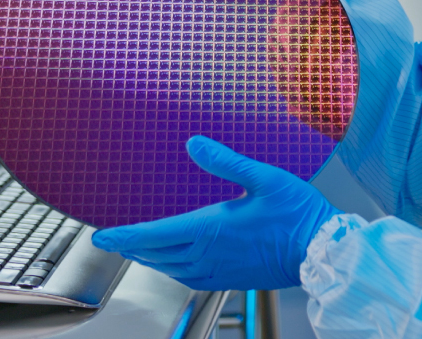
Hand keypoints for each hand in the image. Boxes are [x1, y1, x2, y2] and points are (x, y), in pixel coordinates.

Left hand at [92, 136, 340, 289]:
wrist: (321, 250)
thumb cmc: (296, 214)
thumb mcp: (262, 177)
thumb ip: (225, 161)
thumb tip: (194, 143)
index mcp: (210, 230)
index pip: (154, 235)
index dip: (123, 235)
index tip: (100, 235)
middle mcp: (208, 256)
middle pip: (157, 254)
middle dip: (131, 246)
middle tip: (111, 238)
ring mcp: (219, 271)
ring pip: (171, 268)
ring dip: (150, 257)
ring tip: (137, 247)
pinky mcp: (231, 278)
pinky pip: (189, 277)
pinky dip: (171, 267)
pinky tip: (175, 260)